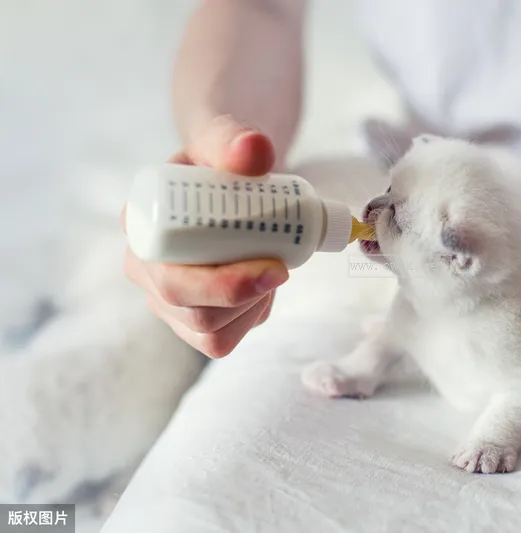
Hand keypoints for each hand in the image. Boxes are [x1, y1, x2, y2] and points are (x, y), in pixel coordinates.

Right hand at [123, 115, 288, 357]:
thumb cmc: (220, 159)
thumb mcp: (223, 139)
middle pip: (192, 313)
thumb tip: (254, 150)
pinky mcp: (194, 318)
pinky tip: (262, 285)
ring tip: (272, 266)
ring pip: (211, 334)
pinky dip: (252, 316)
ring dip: (253, 307)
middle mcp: (146, 271)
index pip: (168, 277)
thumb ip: (233, 138)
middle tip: (284, 268)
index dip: (220, 285)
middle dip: (245, 298)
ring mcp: (168, 301)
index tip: (272, 266)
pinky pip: (224, 338)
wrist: (230, 177)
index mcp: (142, 228)